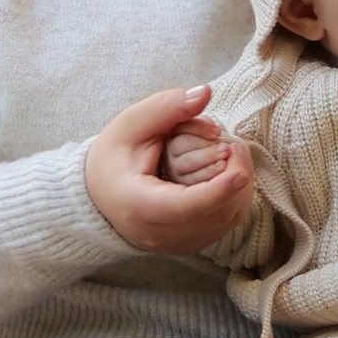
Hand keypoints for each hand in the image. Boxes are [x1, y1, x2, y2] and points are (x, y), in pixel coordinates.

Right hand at [84, 86, 255, 253]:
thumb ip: (168, 107)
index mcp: (138, 205)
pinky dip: (233, 202)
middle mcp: (156, 233)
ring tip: (235, 157)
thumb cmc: (113, 156)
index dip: (216, 192)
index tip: (239, 171)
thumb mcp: (131, 124)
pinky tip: (230, 176)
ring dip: (239, 192)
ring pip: (222, 226)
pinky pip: (221, 228)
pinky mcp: (185, 244)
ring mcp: (173, 244)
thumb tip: (204, 93)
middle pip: (211, 217)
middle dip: (235, 183)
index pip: (184, 207)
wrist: (97, 192)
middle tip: (236, 147)